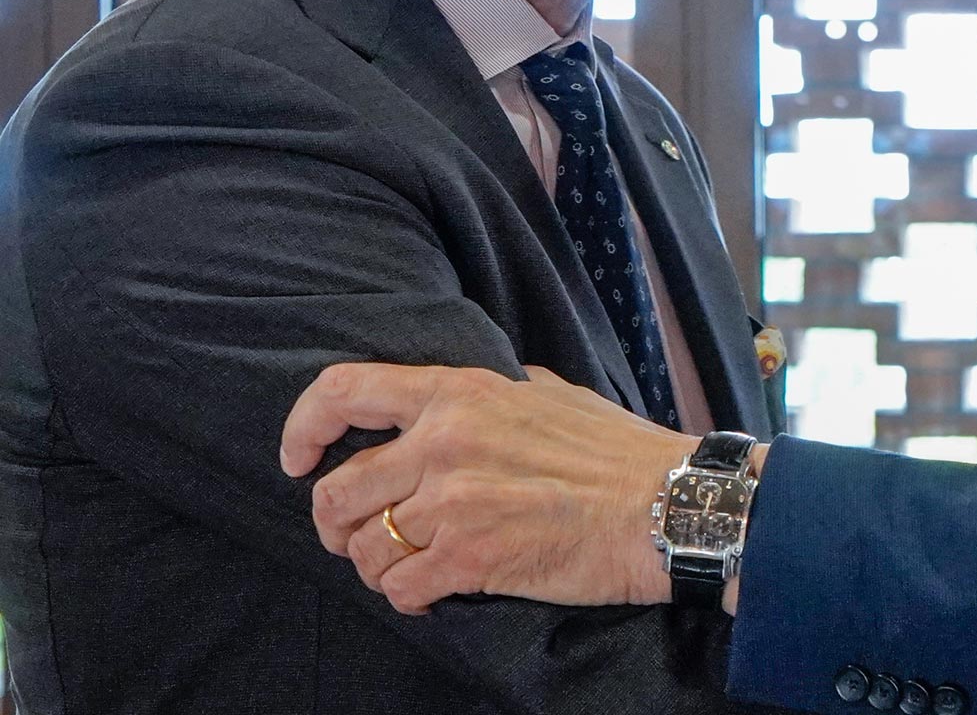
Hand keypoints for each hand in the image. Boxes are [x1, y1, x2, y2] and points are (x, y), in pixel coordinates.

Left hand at [280, 363, 689, 614]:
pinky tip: (436, 592)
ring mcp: (454, 500)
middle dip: (338, 526)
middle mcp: (445, 440)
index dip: (303, 427)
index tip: (298, 458)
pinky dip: (409, 597)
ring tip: (411, 569)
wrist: (666, 504)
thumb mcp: (548, 392)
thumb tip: (452, 403)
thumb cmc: (617, 452)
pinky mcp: (469, 558)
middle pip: (337, 491)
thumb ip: (489, 395)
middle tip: (361, 538)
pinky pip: (399, 588)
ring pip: (363, 548)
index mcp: (461, 392)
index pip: (344, 390)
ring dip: (378, 567)